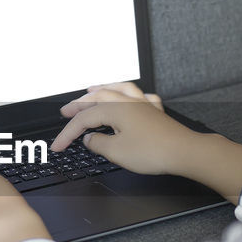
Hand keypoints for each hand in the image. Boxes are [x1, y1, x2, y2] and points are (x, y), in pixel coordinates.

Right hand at [51, 83, 197, 175]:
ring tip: (90, 89)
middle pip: (96, 98)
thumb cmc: (153, 151)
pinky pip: (138, 95)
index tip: (58, 146)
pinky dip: (128, 93)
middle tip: (64, 111)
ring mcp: (142, 104)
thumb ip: (98, 144)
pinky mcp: (154, 112)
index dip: (67, 134)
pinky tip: (128, 96)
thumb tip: (90, 139)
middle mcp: (127, 102)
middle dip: (78, 105)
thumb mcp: (117, 152)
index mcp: (114, 109)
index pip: (83, 120)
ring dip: (101, 89)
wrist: (184, 152)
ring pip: (117, 89)